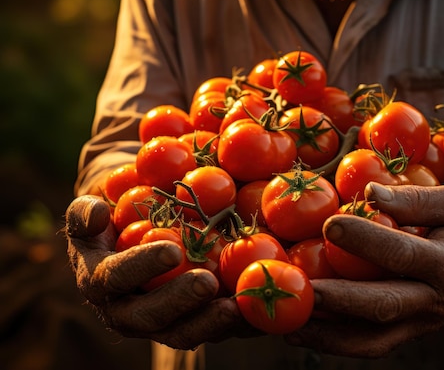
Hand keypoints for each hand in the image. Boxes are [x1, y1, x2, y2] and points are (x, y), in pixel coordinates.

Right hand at [64, 195, 247, 349]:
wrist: (131, 239)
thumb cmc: (112, 219)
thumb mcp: (91, 211)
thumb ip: (85, 213)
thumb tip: (97, 214)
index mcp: (100, 282)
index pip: (116, 277)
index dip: (142, 266)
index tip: (171, 250)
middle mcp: (127, 312)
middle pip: (152, 316)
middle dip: (180, 301)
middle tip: (208, 282)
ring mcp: (161, 323)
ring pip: (184, 332)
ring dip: (211, 322)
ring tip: (238, 306)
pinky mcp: (190, 324)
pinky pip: (212, 330)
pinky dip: (236, 325)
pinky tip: (258, 310)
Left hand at [286, 182, 443, 357]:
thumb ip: (415, 199)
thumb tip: (371, 194)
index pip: (403, 254)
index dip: (366, 241)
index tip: (331, 224)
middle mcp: (436, 302)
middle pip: (384, 306)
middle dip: (339, 298)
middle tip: (302, 286)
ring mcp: (419, 325)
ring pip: (371, 340)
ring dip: (327, 333)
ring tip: (289, 319)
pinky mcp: (404, 335)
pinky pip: (366, 344)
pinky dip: (331, 341)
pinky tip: (300, 329)